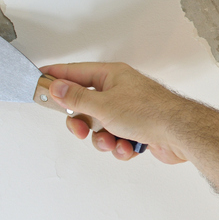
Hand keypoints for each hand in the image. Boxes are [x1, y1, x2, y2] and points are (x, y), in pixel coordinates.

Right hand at [39, 62, 187, 162]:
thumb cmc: (149, 113)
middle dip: (82, 123)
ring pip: (100, 127)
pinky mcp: (138, 129)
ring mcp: (130, 110)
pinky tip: (130, 146)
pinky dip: (120, 146)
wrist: (180, 133)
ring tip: (113, 141)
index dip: (56, 77)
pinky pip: (117, 139)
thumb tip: (56, 86)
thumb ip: (76, 98)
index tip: (38, 80)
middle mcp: (121, 90)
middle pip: (86, 105)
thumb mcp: (103, 106)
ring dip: (103, 139)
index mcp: (112, 75)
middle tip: (80, 130)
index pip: (75, 72)